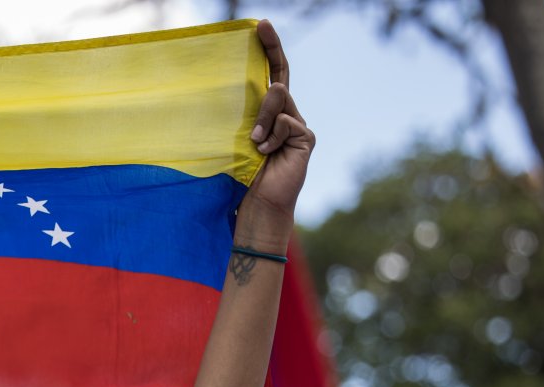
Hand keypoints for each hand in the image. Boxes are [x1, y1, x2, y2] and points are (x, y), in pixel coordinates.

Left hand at [237, 20, 314, 250]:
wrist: (258, 204)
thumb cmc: (242, 175)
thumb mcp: (238, 138)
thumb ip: (248, 116)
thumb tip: (259, 90)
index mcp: (269, 114)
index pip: (271, 75)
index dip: (269, 50)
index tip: (260, 25)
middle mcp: (286, 115)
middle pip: (280, 77)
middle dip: (271, 50)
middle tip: (261, 28)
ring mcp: (298, 125)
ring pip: (279, 98)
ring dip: (262, 118)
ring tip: (254, 142)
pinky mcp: (306, 137)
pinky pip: (287, 122)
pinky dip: (272, 136)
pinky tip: (266, 152)